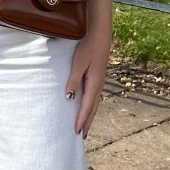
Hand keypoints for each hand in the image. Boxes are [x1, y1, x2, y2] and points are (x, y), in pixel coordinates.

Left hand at [66, 0, 113, 135]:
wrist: (100, 33)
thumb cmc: (88, 46)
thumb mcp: (78, 63)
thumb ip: (73, 80)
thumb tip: (69, 98)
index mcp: (94, 83)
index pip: (86, 106)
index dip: (81, 119)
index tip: (76, 132)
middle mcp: (98, 84)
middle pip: (92, 108)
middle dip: (87, 122)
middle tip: (81, 136)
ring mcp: (99, 81)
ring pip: (94, 103)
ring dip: (89, 115)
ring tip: (84, 126)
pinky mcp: (98, 76)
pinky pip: (94, 96)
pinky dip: (91, 106)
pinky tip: (87, 107)